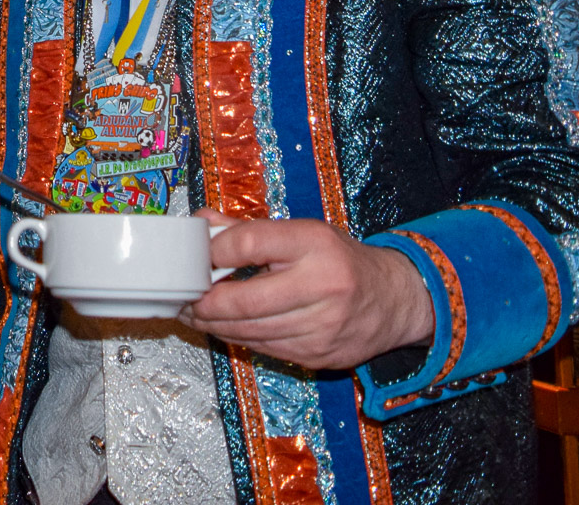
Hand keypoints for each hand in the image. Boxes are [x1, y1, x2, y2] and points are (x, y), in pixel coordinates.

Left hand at [176, 210, 432, 370]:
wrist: (395, 300)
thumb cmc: (341, 260)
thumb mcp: (303, 232)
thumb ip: (250, 230)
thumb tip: (202, 224)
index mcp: (315, 244)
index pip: (250, 243)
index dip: (214, 251)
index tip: (196, 256)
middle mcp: (322, 285)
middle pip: (244, 299)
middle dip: (204, 302)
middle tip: (183, 297)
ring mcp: (322, 326)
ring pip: (250, 331)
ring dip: (215, 324)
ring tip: (194, 313)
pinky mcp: (320, 355)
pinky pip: (266, 348)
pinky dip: (240, 337)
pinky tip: (226, 327)